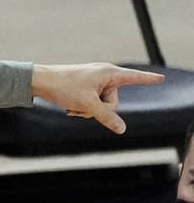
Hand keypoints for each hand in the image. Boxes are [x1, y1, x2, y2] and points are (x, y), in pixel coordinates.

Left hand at [31, 63, 163, 134]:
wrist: (40, 81)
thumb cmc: (64, 87)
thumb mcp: (88, 105)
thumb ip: (107, 117)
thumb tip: (122, 129)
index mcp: (109, 73)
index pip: (134, 77)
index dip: (148, 79)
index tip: (161, 78)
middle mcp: (104, 75)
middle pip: (114, 101)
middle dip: (99, 109)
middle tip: (82, 105)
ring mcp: (94, 82)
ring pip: (101, 105)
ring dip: (88, 110)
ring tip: (73, 106)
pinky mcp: (84, 88)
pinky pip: (91, 103)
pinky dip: (82, 108)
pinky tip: (69, 107)